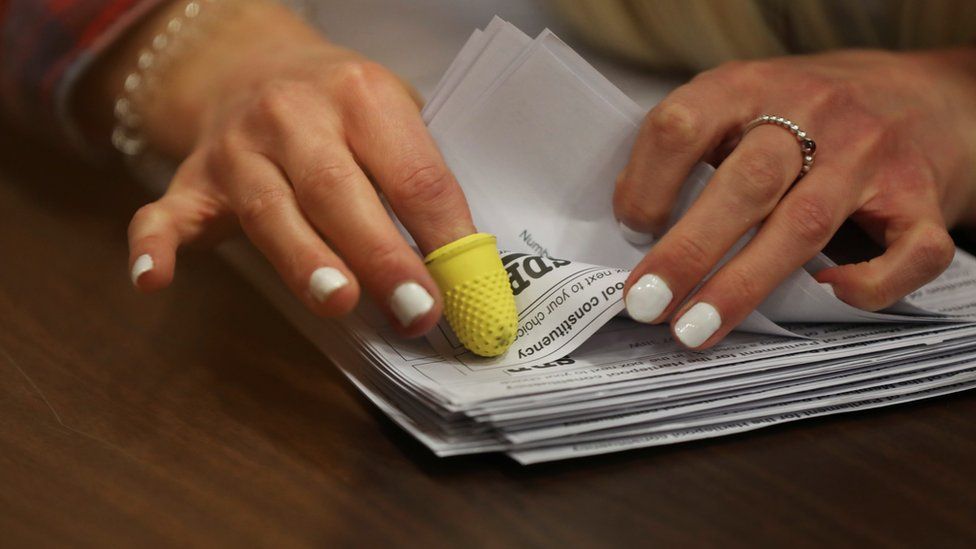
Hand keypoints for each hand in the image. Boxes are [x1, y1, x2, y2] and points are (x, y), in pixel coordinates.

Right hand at [112, 2, 474, 335]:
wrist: (254, 64)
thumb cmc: (344, 110)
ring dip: (304, 259)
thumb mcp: (395, 120)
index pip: (412, 173)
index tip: (464, 290)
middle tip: (414, 308)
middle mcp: (294, 114)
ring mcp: (237, 148)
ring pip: (270, 209)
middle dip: (380, 253)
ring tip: (337, 301)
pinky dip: (155, 246)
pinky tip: (153, 280)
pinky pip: (166, 212)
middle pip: (338, 190)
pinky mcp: (193, 179)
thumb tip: (463, 272)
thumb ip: (422, 185)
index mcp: (362, 96)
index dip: (441, 235)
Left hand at [616, 48, 975, 348]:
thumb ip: (695, 147)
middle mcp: (814, 114)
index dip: (647, 182)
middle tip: (646, 303)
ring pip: (805, 225)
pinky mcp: (921, 197)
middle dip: (687, 251)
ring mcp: (871, 155)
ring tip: (695, 328)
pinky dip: (869, 283)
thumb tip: (639, 227)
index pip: (684, 126)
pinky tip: (832, 292)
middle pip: (744, 184)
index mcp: (751, 86)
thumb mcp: (743, 100)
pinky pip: (907, 251)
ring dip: (743, 284)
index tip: (632, 229)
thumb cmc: (808, 112)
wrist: (922, 94)